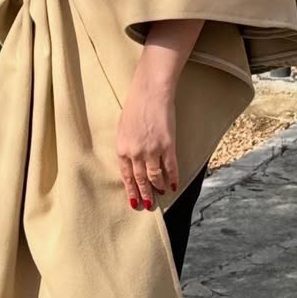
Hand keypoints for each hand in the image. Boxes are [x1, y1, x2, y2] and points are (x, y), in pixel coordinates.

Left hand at [116, 68, 178, 209]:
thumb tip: (132, 162)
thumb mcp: (123, 128)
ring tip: (161, 193)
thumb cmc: (135, 106)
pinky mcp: (168, 146)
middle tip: (147, 204)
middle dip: (144, 194)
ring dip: (158, 187)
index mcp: (122, 149)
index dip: (131, 190)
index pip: (126, 176)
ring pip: (155, 177)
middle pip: (140, 180)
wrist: (150, 92)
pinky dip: (173, 178)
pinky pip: (171, 167)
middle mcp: (136, 153)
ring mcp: (152, 151)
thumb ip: (126, 147)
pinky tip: (174, 185)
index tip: (134, 201)